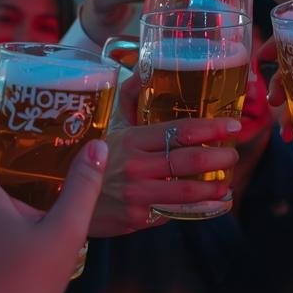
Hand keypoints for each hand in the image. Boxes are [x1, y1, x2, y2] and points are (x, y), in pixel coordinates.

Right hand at [88, 76, 240, 235]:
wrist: (59, 198)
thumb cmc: (90, 158)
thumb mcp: (109, 129)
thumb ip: (129, 101)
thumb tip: (145, 72)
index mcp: (131, 139)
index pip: (180, 130)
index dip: (212, 128)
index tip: (233, 126)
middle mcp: (135, 167)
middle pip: (189, 161)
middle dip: (220, 158)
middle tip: (233, 154)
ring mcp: (136, 195)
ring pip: (186, 192)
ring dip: (214, 187)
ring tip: (227, 182)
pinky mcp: (136, 219)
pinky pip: (174, 213)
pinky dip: (198, 208)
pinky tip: (212, 204)